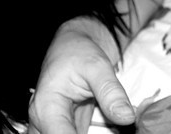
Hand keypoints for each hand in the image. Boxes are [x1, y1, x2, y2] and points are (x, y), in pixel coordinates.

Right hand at [27, 19, 135, 133]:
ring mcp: (53, 126)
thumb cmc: (79, 51)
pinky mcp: (65, 128)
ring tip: (111, 124)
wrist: (74, 44)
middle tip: (113, 128)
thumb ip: (110, 92)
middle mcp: (44, 121)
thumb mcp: (97, 65)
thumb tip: (126, 117)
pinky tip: (110, 126)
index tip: (111, 131)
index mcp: (46, 108)